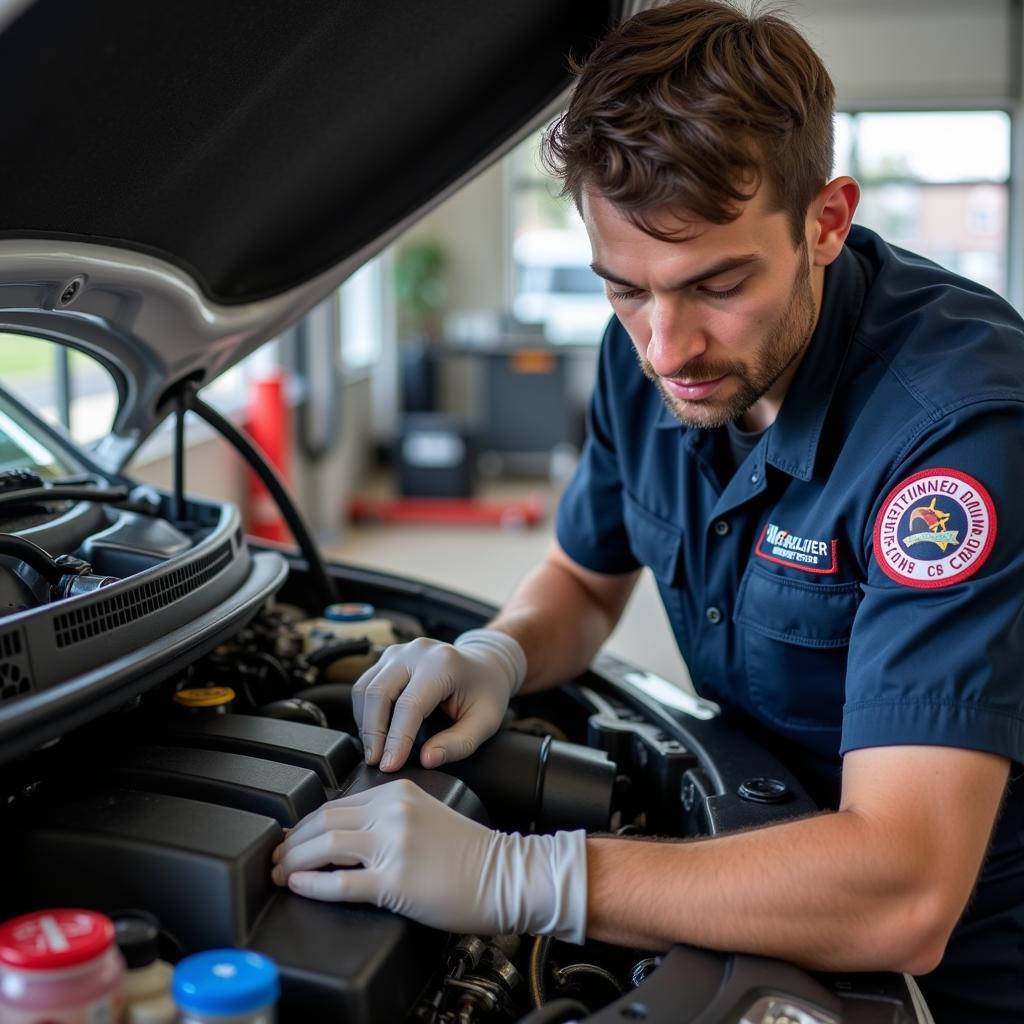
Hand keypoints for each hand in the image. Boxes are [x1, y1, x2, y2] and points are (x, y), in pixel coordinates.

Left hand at [271, 778, 586, 941]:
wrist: (507, 874)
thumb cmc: (472, 852)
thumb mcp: (426, 815)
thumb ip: (389, 816)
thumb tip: (345, 835)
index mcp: (399, 791)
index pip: (337, 803)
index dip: (305, 824)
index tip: (291, 838)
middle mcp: (393, 812)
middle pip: (324, 821)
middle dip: (292, 843)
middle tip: (275, 859)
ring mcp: (394, 845)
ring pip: (326, 846)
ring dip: (294, 862)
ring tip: (280, 874)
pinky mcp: (396, 880)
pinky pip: (342, 882)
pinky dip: (314, 885)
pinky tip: (300, 887)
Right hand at [352, 629, 526, 771]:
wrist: (485, 662)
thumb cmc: (486, 692)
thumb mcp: (485, 722)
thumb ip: (458, 743)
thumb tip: (426, 760)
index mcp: (443, 664)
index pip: (409, 705)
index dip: (397, 739)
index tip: (389, 766)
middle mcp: (417, 652)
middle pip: (379, 693)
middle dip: (374, 733)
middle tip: (377, 763)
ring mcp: (400, 651)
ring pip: (366, 688)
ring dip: (365, 723)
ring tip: (375, 751)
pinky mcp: (389, 657)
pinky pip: (366, 684)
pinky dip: (365, 711)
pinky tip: (375, 732)